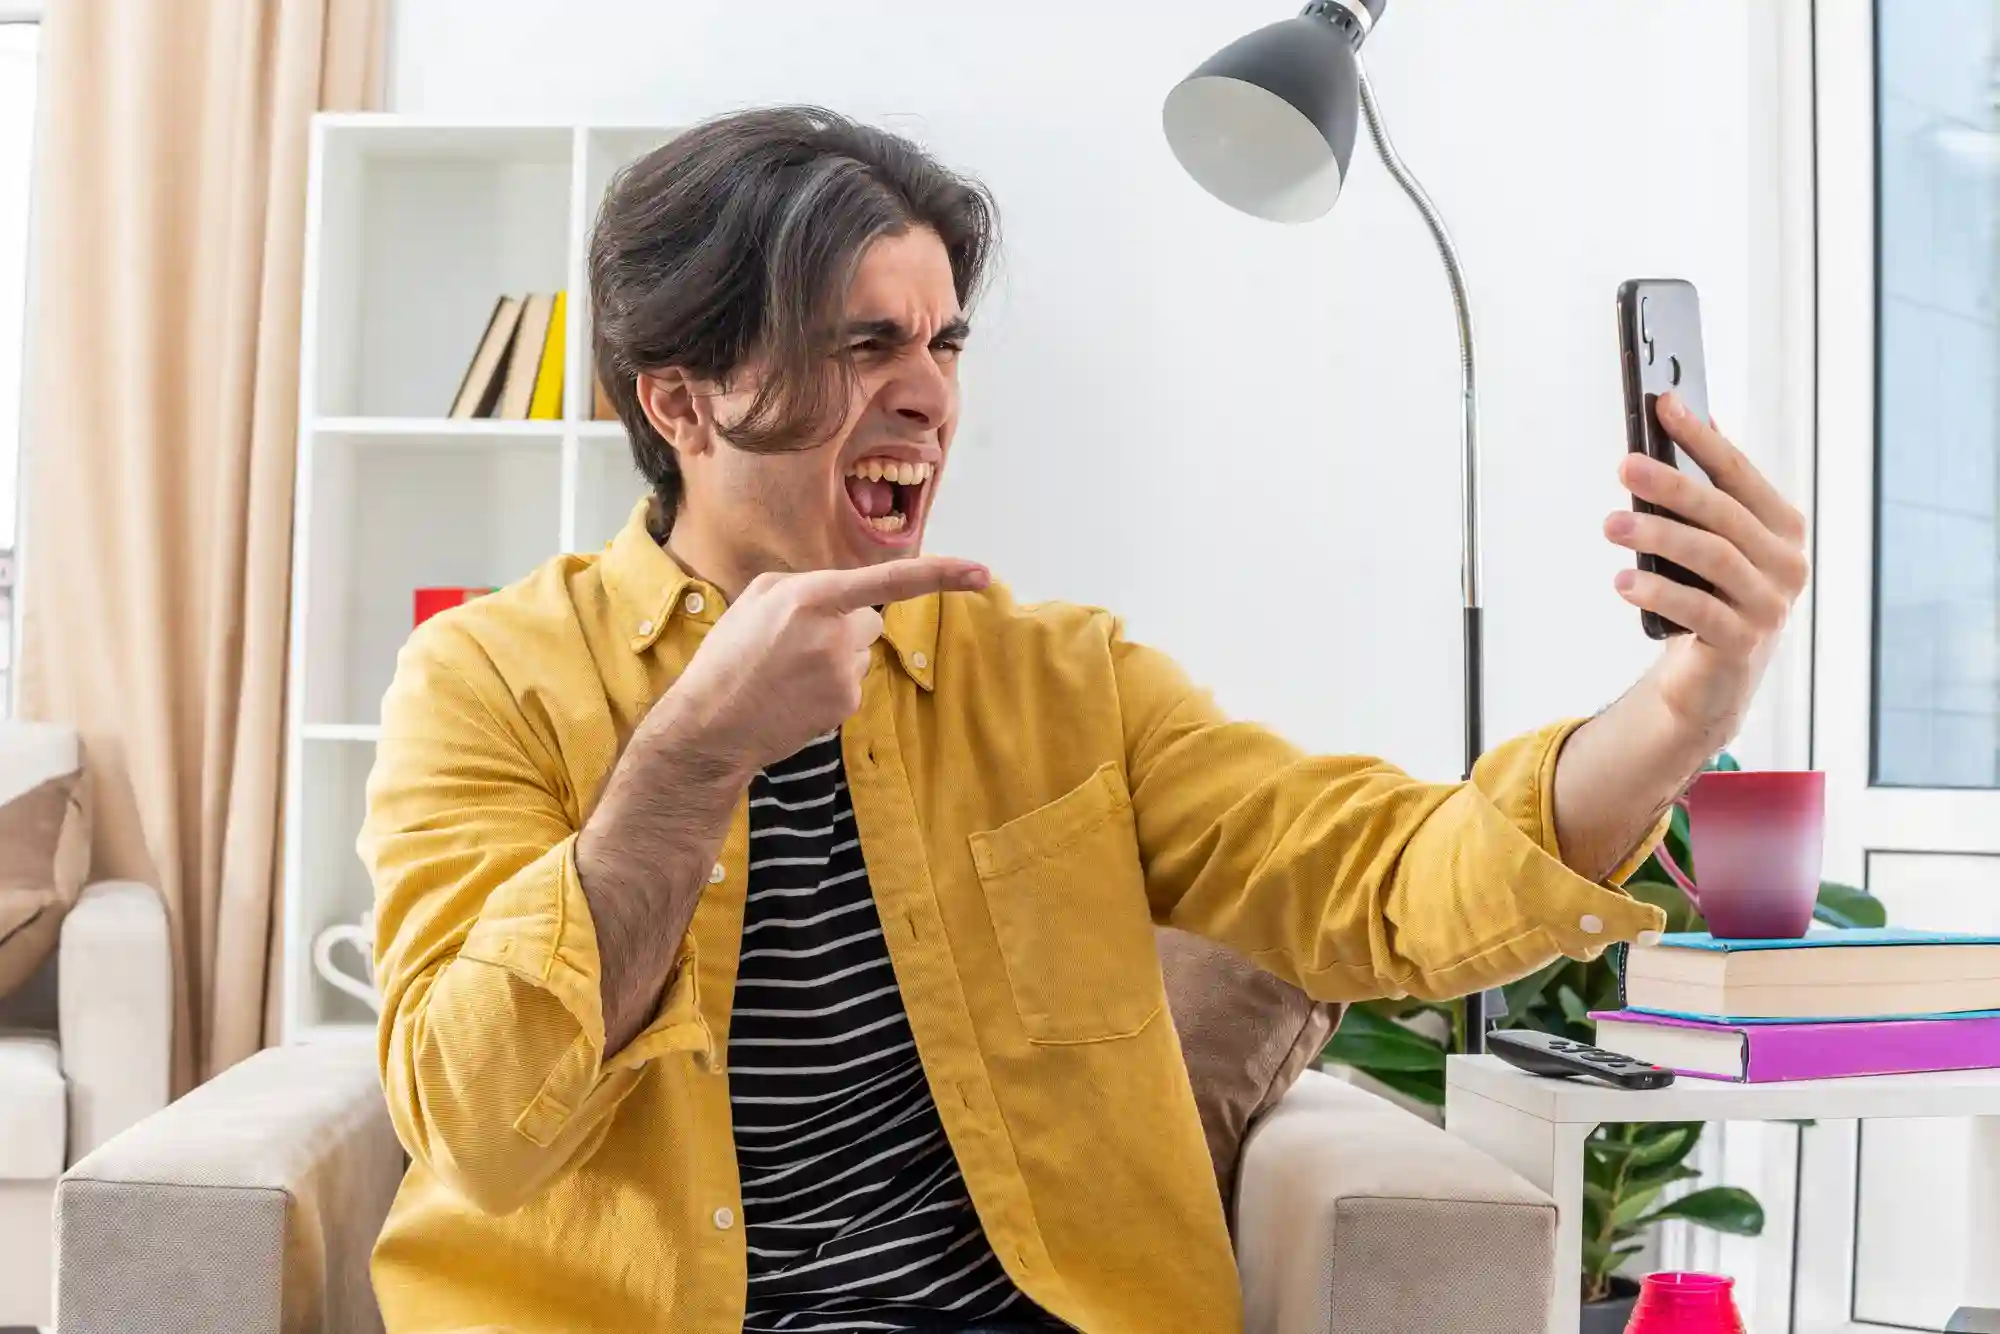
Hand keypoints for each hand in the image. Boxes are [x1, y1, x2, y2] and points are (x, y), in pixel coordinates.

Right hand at [668, 556, 989, 771]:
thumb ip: (805, 584)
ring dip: (835, 658)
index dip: (942, 574)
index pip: (890, 581)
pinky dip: (830, 687)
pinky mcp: (846, 705)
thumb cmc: (728, 657)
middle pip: (870, 620)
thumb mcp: (756, 598)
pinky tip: (795, 695)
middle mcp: (834, 633)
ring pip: (860, 654)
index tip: (982, 573)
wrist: (711, 726)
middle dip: (845, 627)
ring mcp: (843, 673)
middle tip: (796, 645)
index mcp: (810, 597)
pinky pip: (852, 684)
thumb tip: (842, 592)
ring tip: (788, 673)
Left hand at [1602, 392, 1809, 746]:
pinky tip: (1624, 581)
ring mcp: (1770, 606)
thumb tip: (1676, 416)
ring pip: (1713, 558)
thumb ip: (1703, 492)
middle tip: (1625, 465)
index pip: (1739, 474)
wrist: (1713, 679)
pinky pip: (1700, 611)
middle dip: (1673, 485)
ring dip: (1659, 535)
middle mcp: (1786, 563)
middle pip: (1724, 514)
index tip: (1664, 404)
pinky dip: (1660, 592)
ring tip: (1612, 524)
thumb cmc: (1708, 595)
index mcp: (1781, 528)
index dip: (1702, 438)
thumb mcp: (1710, 542)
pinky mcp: (1744, 644)